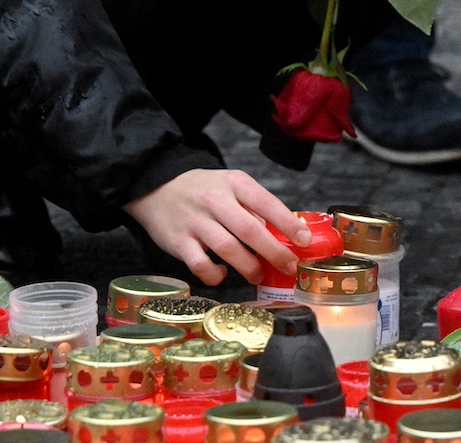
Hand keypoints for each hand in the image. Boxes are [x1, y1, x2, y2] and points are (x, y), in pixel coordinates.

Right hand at [123, 168, 309, 285]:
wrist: (156, 187)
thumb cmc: (203, 190)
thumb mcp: (230, 185)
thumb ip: (254, 207)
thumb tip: (284, 234)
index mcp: (234, 183)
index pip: (266, 202)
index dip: (287, 223)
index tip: (304, 240)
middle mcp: (215, 201)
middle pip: (250, 229)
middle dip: (274, 252)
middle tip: (290, 267)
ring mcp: (196, 222)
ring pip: (227, 249)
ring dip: (249, 267)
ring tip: (259, 276)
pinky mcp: (178, 242)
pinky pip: (201, 265)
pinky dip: (215, 275)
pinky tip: (222, 275)